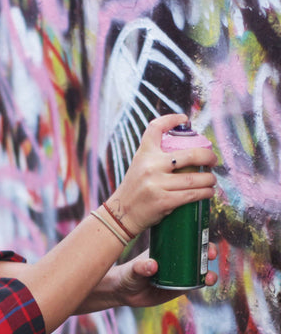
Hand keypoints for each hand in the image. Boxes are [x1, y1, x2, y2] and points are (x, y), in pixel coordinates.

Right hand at [107, 114, 217, 236]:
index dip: (171, 119)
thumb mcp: (139, 167)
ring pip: (194, 178)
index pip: (155, 128)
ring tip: (211, 180)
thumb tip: (184, 152)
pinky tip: (208, 193)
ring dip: (209, 179)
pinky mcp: (164, 201)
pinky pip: (192, 195)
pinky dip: (205, 193)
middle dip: (208, 156)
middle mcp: (150, 166)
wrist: (121, 214)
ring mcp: (157, 184)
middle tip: (213, 160)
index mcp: (144, 154)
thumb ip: (156, 158)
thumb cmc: (134, 190)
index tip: (184, 119)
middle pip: (190, 154)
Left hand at [111, 244, 218, 307]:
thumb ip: (140, 268)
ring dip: (210, 270)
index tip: (204, 236)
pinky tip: (206, 283)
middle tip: (210, 254)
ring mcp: (179, 273)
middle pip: (197, 252)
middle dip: (208, 251)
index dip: (198, 235)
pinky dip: (204, 282)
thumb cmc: (127, 275)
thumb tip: (153, 265)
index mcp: (166, 248)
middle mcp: (175, 259)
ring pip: (200, 269)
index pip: (184, 237)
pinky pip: (196, 283)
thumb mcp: (133, 270)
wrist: (124, 292)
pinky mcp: (181, 287)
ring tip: (210, 276)